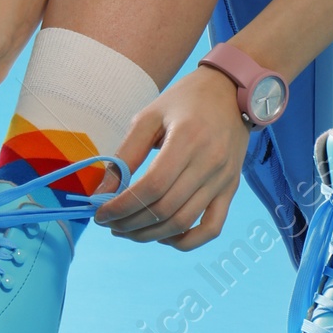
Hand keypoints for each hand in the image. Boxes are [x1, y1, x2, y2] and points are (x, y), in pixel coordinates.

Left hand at [92, 67, 249, 248]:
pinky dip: (186, 241)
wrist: (231, 91)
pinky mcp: (231, 189)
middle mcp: (209, 162)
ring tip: (128, 231)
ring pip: (184, 222)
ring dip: (150, 235)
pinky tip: (164, 236)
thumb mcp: (149, 116)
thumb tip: (102, 192)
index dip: (122, 206)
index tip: (101, 214)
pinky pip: (212, 228)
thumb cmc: (186, 100)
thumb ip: (126, 154)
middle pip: (165, 209)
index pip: (151, 187)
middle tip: (110, 225)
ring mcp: (223, 179)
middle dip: (130, 224)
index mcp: (187, 139)